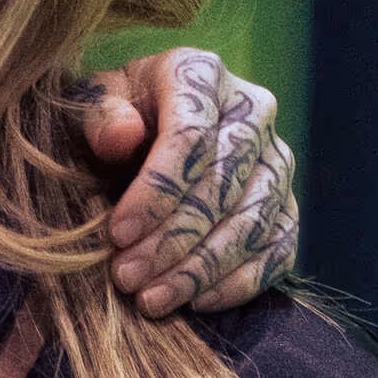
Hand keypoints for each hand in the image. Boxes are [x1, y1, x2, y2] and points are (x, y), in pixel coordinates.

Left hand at [77, 46, 297, 318]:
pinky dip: (242, 280)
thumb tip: (123, 134)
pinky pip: (278, 247)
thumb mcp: (92, 104)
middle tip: (127, 278)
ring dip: (202, 268)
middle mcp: (253, 110)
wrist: (143, 132)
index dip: (156, 191)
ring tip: (154, 300)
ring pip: (252, 221)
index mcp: (202, 74)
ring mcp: (276, 159)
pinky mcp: (286, 204)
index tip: (118, 234)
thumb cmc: (113, 118)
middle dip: (173, 239)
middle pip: (223, 185)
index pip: (192, 136)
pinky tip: (199, 302)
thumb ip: (101, 116)